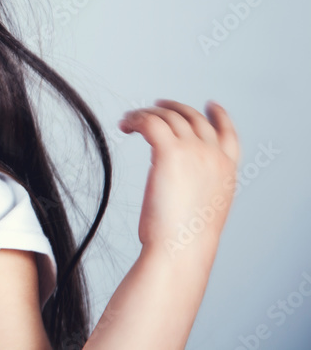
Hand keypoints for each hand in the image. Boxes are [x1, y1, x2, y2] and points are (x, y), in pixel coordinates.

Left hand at [118, 99, 240, 257]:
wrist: (181, 249)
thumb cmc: (185, 238)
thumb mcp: (203, 208)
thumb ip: (200, 186)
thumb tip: (180, 179)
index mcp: (227, 170)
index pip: (229, 134)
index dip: (220, 116)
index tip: (210, 105)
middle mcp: (214, 156)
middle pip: (193, 118)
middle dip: (173, 108)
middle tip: (155, 106)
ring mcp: (194, 150)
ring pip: (168, 117)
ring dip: (146, 114)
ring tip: (129, 121)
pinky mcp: (170, 150)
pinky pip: (150, 122)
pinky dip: (135, 119)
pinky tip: (125, 126)